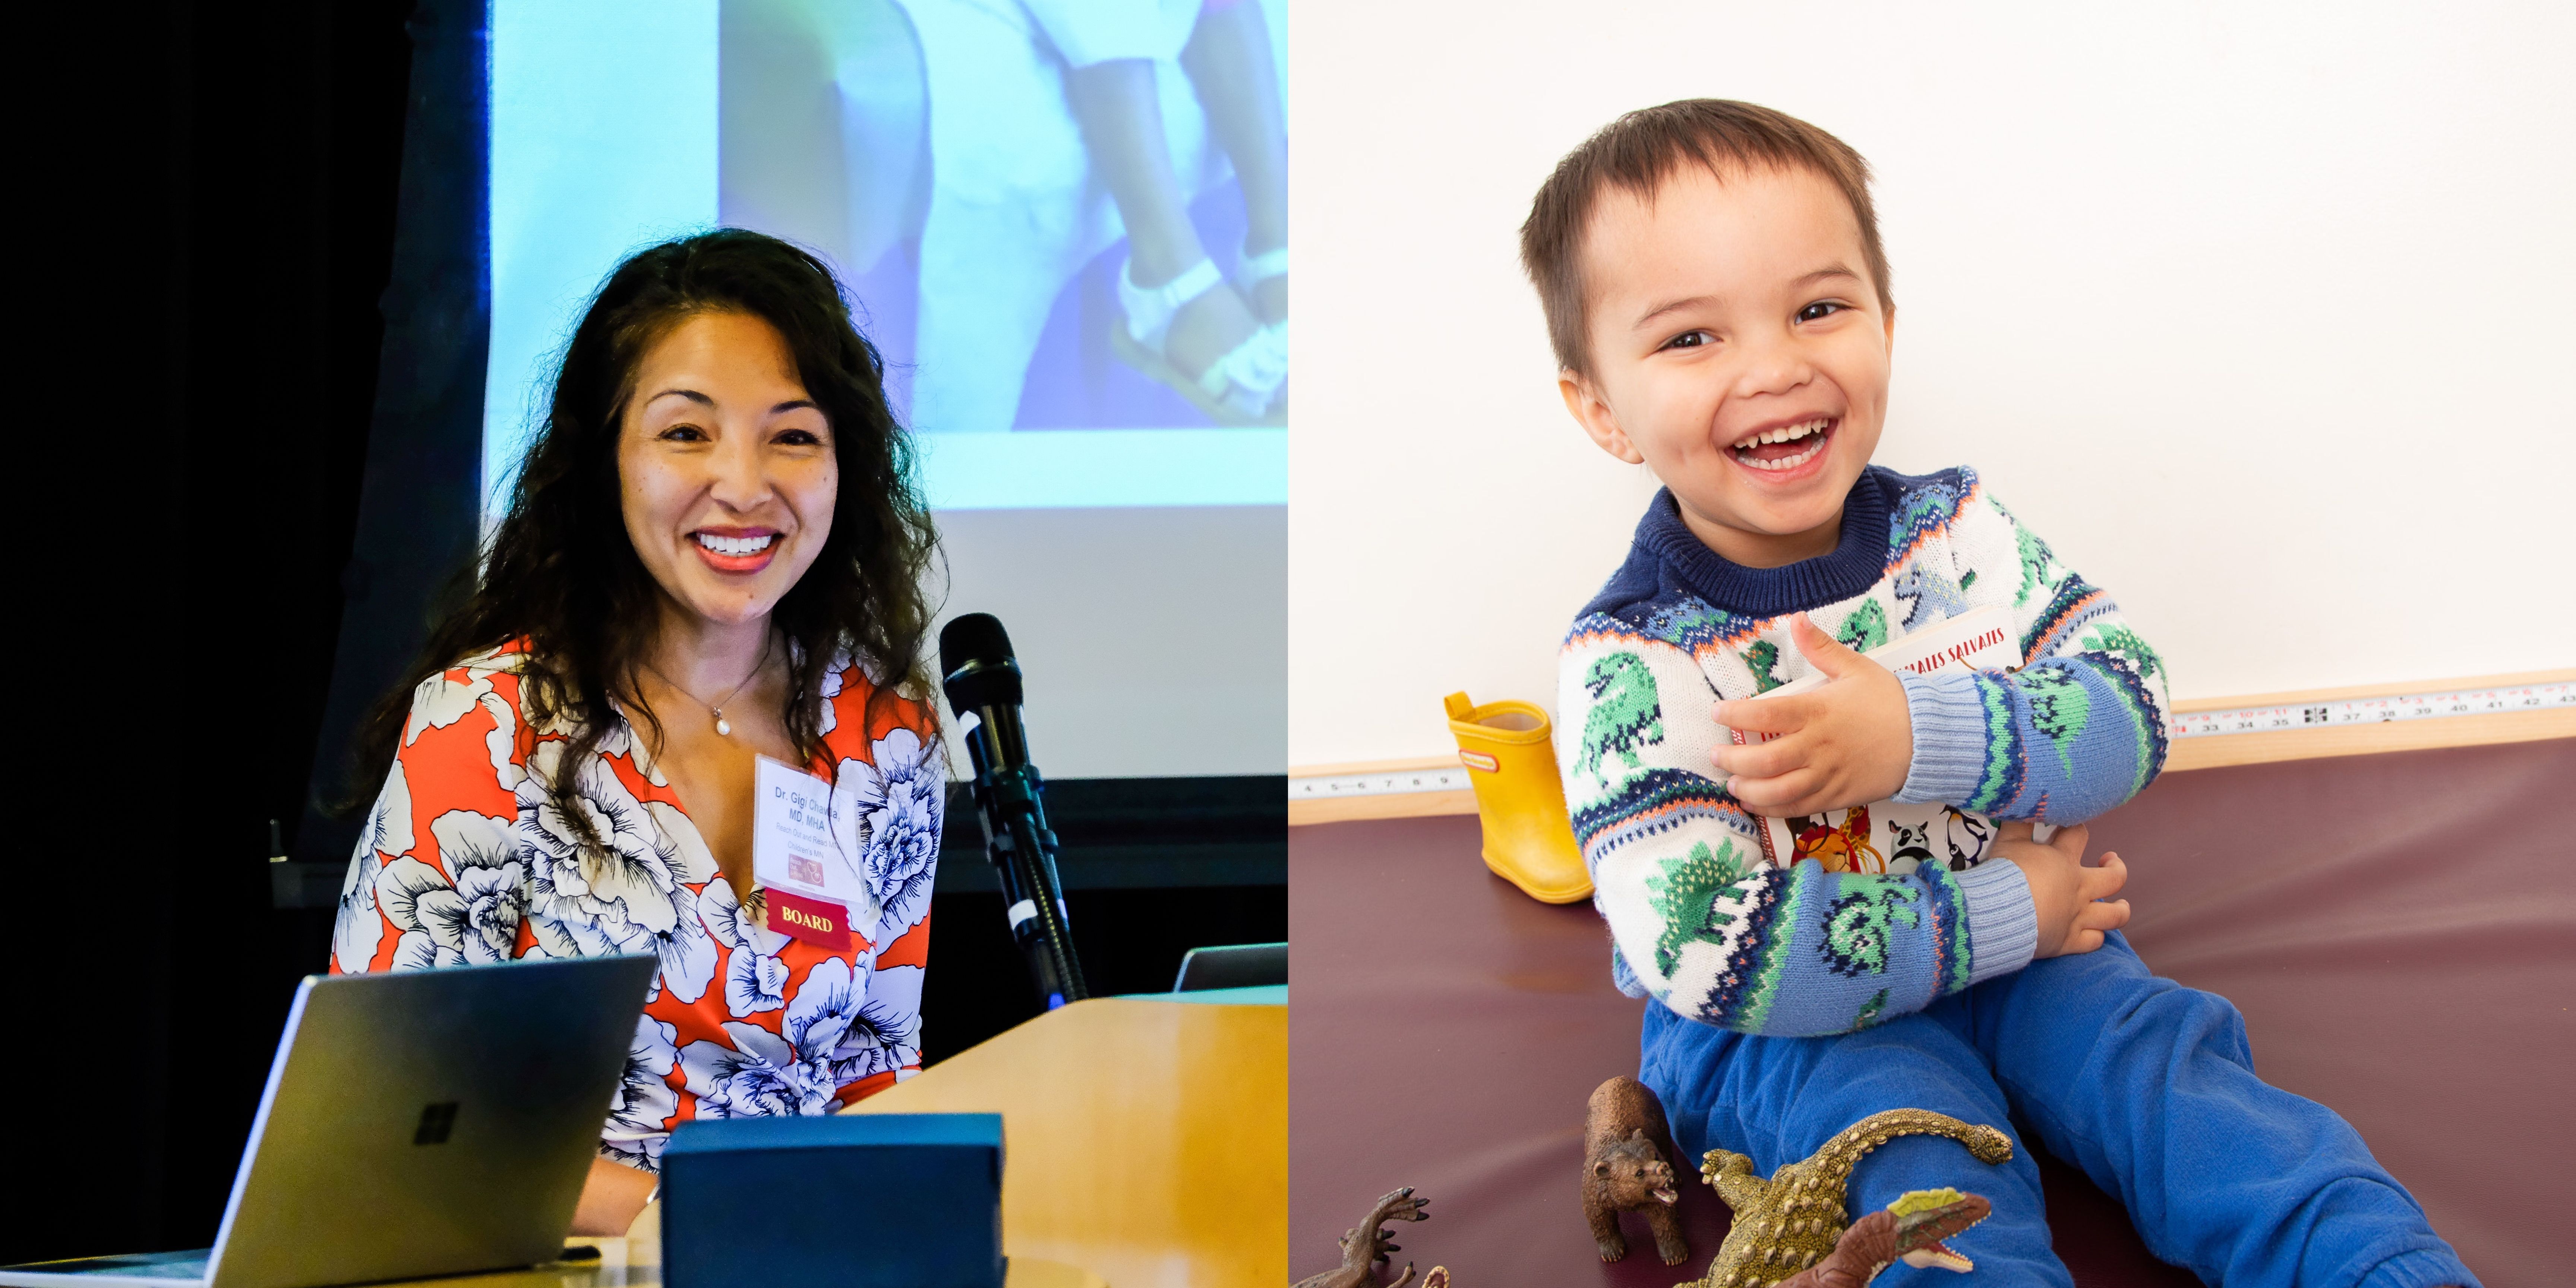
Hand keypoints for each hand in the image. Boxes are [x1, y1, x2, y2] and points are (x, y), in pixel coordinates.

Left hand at [1711, 615, 1912, 814]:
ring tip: (1732, 785)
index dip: (1735, 715)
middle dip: (1734, 761)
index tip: (1717, 713)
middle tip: (1716, 756)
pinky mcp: (1839, 795)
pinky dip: (1775, 808)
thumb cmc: (1890, 701)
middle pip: (1765, 760)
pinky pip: (1801, 807)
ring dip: (1749, 790)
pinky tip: (1757, 803)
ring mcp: (1829, 774)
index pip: (1766, 713)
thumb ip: (1821, 647)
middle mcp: (1819, 746)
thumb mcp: (1856, 667)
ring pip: (1779, 790)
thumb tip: (1796, 618)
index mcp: (1818, 711)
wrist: (1928, 737)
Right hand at [1992, 821, 2130, 957]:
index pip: (2079, 835)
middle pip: (2114, 878)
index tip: (2069, 826)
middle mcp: (2078, 888)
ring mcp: (2077, 916)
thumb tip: (2022, 804)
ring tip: (2121, 904)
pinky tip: (2094, 932)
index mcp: (2064, 861)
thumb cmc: (2003, 873)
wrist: (1998, 911)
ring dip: (2121, 909)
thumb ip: (2018, 823)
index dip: (2076, 827)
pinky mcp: (2068, 941)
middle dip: (2117, 868)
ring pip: (2114, 915)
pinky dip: (2096, 936)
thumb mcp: (2008, 841)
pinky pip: (2093, 941)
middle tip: (2109, 861)